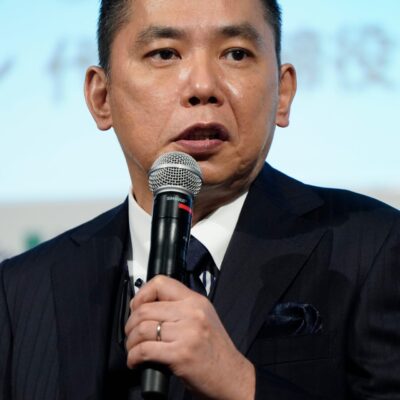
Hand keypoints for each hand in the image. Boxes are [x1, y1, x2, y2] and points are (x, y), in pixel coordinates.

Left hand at [125, 275, 254, 399]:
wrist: (232, 376)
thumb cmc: (216, 351)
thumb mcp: (203, 318)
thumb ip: (180, 309)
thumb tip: (148, 307)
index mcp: (196, 301)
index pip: (161, 283)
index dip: (142, 294)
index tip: (136, 307)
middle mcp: (192, 313)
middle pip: (145, 309)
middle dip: (130, 324)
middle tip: (130, 334)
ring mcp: (186, 333)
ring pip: (141, 329)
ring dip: (130, 342)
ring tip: (133, 349)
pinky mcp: (180, 355)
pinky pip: (144, 350)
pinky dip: (133, 357)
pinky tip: (135, 362)